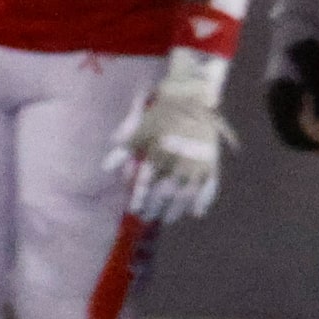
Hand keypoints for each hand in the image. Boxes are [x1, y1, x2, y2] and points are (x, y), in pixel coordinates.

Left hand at [108, 50, 232, 222]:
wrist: (192, 99)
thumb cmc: (162, 113)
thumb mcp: (140, 128)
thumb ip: (124, 148)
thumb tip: (106, 168)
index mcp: (158, 153)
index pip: (146, 183)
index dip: (139, 198)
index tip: (134, 210)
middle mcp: (177, 163)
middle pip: (165, 192)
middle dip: (155, 207)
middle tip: (149, 217)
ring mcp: (196, 165)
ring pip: (186, 195)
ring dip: (176, 209)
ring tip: (169, 219)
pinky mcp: (212, 164)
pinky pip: (210, 188)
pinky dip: (204, 201)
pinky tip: (197, 213)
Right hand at [264, 0, 318, 152]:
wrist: (301, 22)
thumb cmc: (311, 49)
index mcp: (279, 99)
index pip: (291, 136)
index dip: (313, 147)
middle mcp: (274, 100)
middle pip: (290, 133)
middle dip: (313, 143)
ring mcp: (278, 94)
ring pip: (292, 124)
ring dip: (312, 134)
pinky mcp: (286, 87)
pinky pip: (295, 113)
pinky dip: (310, 122)